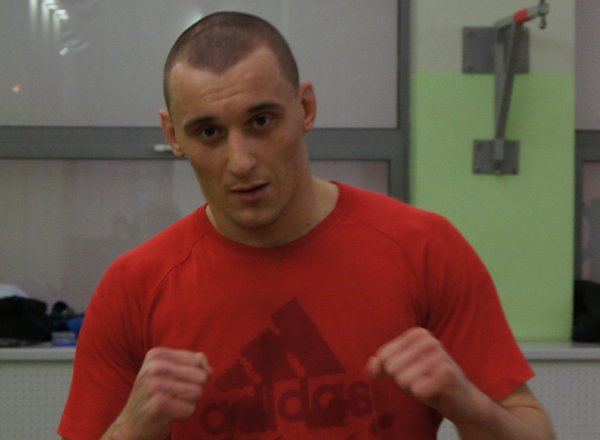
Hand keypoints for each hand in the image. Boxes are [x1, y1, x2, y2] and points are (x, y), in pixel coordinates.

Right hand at [103, 347, 212, 439]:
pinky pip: (190, 409)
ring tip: (172, 403)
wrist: (131, 424)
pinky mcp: (159, 405)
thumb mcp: (168, 372)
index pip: (198, 360)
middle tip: (175, 395)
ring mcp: (156, 386)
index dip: (196, 374)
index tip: (177, 382)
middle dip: (194, 389)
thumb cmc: (154, 396)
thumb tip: (208, 369)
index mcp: (156, 354)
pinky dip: (183, 414)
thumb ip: (192, 363)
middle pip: (200, 376)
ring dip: (189, 402)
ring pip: (197, 392)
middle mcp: (155, 367)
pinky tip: (169, 414)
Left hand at [366, 328, 483, 424]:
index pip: (383, 356)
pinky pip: (417, 390)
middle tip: (422, 380)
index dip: (389, 371)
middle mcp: (429, 339)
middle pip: (391, 368)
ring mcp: (440, 355)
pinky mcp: (448, 373)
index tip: (408, 371)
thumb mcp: (401, 370)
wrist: (462, 400)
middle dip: (403, 381)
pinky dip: (423, 396)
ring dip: (414, 389)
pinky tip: (436, 392)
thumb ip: (380, 365)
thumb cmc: (428, 381)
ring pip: (403, 379)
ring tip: (429, 385)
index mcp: (417, 333)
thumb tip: (373, 363)